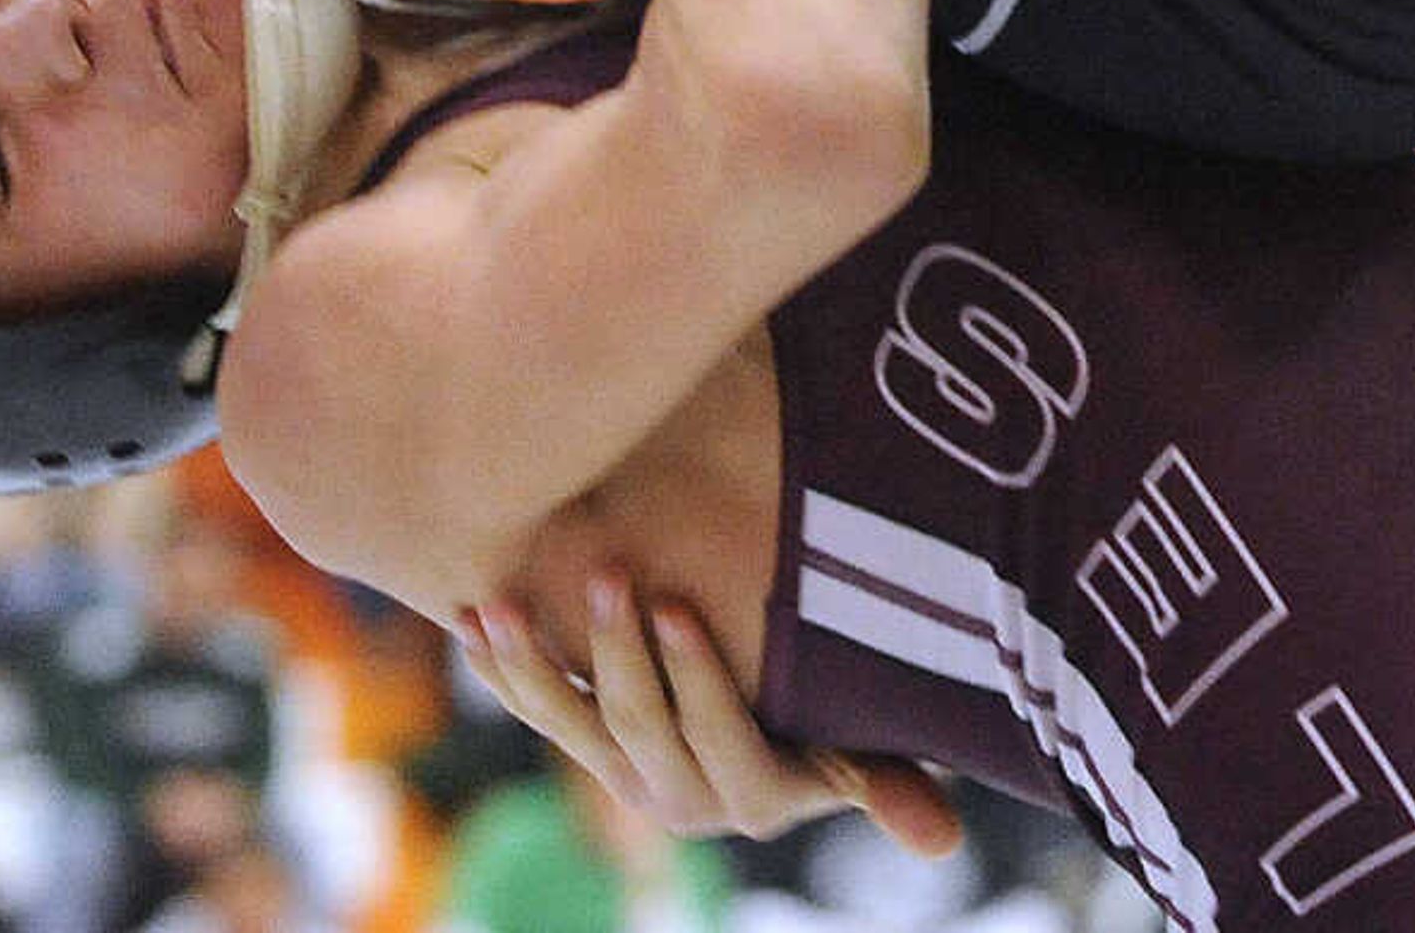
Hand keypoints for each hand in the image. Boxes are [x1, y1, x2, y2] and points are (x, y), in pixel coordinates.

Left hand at [459, 584, 963, 856]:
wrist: (774, 728)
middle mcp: (681, 799)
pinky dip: (502, 668)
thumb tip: (943, 844)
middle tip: (604, 571)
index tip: (677, 604)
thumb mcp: (866, 751)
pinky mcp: (589, 749)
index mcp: (752, 796)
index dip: (692, 678)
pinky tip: (471, 620)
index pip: (717, 737)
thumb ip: (890, 787)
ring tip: (501, 605)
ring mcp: (627, 776)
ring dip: (531, 665)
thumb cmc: (838, 722)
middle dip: (614, 650)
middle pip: (637, 726)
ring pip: (570, 723)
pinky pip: (539, 710)